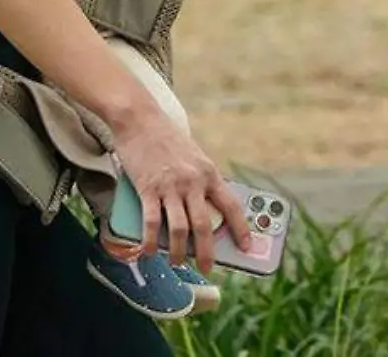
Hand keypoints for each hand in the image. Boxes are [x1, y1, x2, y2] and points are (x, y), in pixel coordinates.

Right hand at [111, 107, 248, 274]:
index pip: (231, 206)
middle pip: (204, 225)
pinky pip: (151, 222)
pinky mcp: (147, 188)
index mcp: (209, 173)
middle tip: (208, 268)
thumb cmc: (167, 140)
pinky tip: (150, 252)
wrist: (140, 119)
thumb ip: (200, 184)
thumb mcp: (194, 158)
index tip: (247, 247)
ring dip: (179, 252)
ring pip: (179, 229)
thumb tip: (201, 218)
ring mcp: (170, 186)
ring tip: (178, 264)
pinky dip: (151, 242)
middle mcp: (193, 181)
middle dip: (207, 252)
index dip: (241, 229)